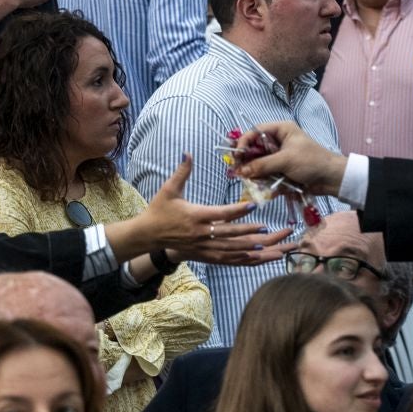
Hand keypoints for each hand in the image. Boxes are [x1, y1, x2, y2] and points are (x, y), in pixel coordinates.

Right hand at [136, 156, 288, 264]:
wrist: (147, 235)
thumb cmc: (159, 210)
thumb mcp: (169, 189)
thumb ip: (182, 172)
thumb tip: (188, 153)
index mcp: (195, 216)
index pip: (221, 213)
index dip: (238, 210)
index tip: (253, 205)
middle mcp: (200, 233)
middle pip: (229, 233)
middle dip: (248, 231)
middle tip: (265, 228)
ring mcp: (202, 246)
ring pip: (229, 249)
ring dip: (247, 247)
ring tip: (264, 245)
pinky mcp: (202, 255)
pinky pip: (223, 258)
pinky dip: (238, 258)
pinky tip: (251, 257)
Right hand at [231, 122, 347, 194]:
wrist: (332, 179)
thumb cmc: (312, 162)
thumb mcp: (285, 160)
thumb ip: (262, 165)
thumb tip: (241, 171)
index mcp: (281, 130)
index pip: (255, 131)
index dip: (244, 142)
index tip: (236, 155)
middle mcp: (279, 141)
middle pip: (255, 148)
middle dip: (247, 160)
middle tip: (237, 171)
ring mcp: (280, 157)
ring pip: (259, 163)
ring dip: (254, 172)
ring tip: (247, 180)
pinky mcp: (282, 170)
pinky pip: (267, 174)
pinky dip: (263, 180)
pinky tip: (259, 187)